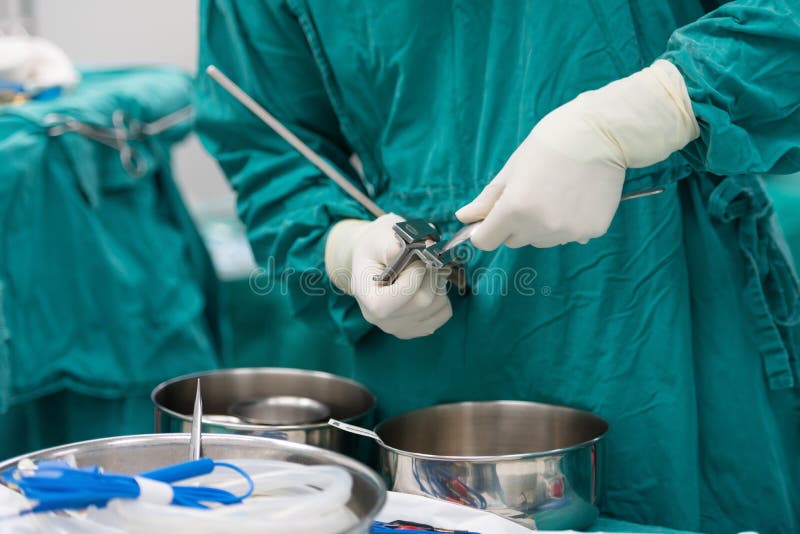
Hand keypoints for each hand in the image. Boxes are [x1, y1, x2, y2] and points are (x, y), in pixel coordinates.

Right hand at [325, 214, 452, 338]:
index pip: (397, 298)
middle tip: (427, 257)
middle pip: (422, 301)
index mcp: (368, 299)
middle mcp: (382, 321)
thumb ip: (395, 245)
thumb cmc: (375, 247)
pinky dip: (443, 294)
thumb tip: (423, 247)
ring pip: (437, 306)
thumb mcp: (379, 238)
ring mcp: (401, 328)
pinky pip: (444, 313)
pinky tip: (427, 283)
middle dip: (430, 274)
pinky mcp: (418, 328)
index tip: (416, 258)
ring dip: (438, 282)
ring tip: (425, 268)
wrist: (375, 258)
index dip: (413, 276)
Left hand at [456, 59, 698, 249]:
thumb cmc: (551, 143)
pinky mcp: (591, 231)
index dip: (485, 230)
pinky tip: (576, 198)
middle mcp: (540, 226)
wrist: (602, 134)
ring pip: (541, 240)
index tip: (491, 218)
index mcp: (515, 209)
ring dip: (541, 225)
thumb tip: (463, 218)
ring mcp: (568, 232)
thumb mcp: (512, 168)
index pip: (486, 241)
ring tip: (557, 193)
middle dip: (514, 223)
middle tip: (531, 193)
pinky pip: (569, 236)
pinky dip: (569, 223)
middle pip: (514, 240)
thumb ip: (487, 199)